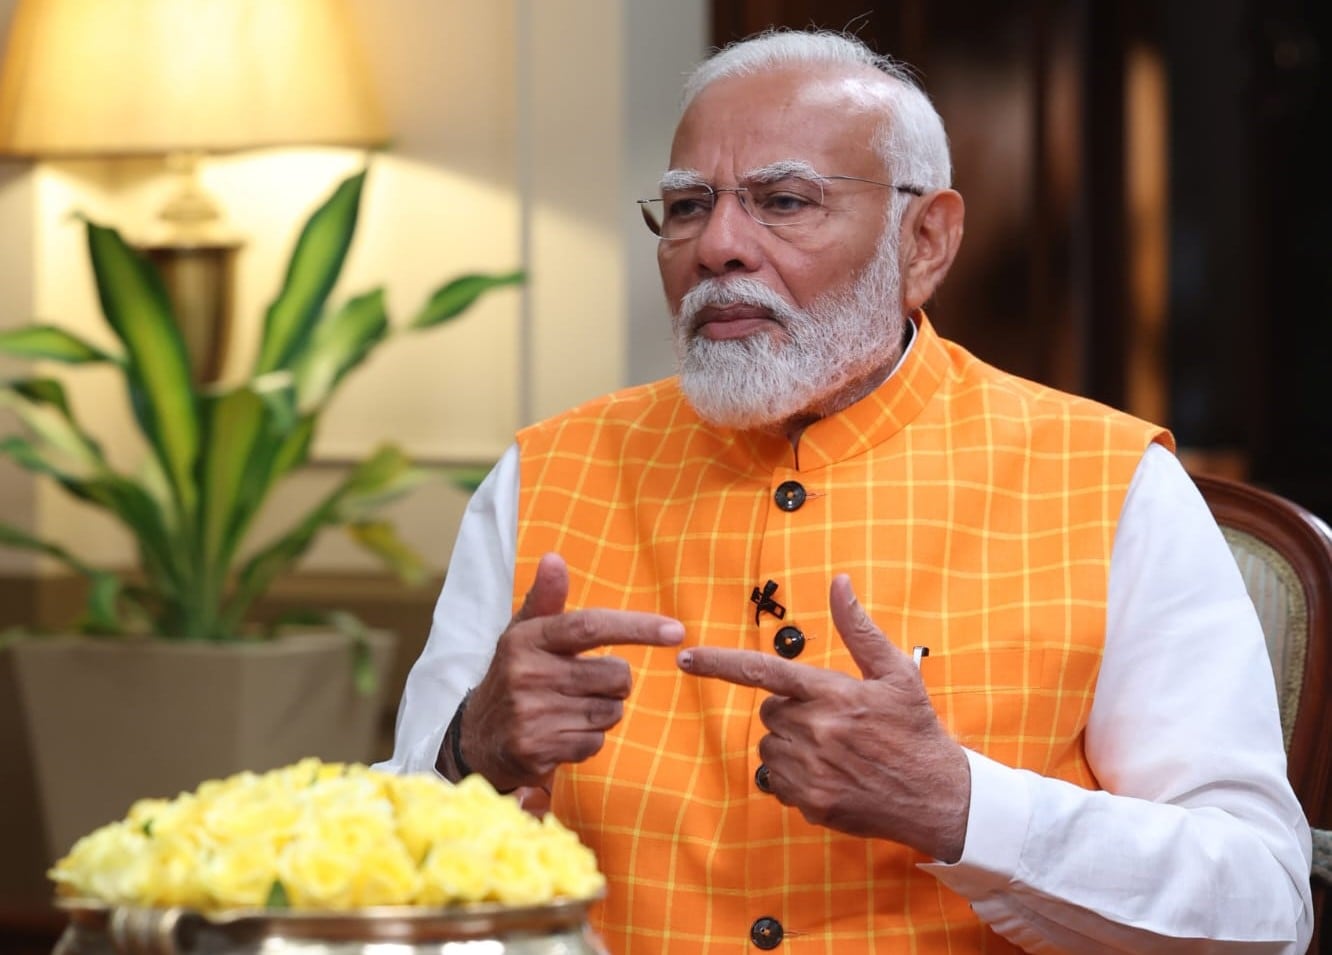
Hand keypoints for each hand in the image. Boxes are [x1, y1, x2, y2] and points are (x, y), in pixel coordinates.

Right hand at [459, 553, 684, 791]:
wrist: (478, 739)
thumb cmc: (515, 676)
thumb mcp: (524, 635)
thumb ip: (546, 598)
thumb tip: (554, 558)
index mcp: (527, 638)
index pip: (591, 626)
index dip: (637, 627)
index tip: (676, 630)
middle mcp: (527, 673)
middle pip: (615, 675)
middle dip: (617, 683)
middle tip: (589, 684)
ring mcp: (530, 713)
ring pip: (610, 712)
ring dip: (603, 713)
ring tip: (571, 709)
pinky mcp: (535, 749)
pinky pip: (594, 743)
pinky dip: (588, 740)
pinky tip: (563, 734)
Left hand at [676, 574, 970, 861]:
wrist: (937, 796)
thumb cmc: (915, 729)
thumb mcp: (896, 671)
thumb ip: (858, 628)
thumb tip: (838, 581)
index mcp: (832, 693)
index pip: (763, 671)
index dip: (719, 662)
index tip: (684, 656)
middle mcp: (817, 730)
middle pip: (768, 711)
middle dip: (790, 712)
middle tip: (831, 721)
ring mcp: (811, 769)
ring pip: (769, 747)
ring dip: (791, 745)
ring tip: (834, 749)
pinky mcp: (811, 802)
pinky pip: (777, 781)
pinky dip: (795, 777)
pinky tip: (830, 775)